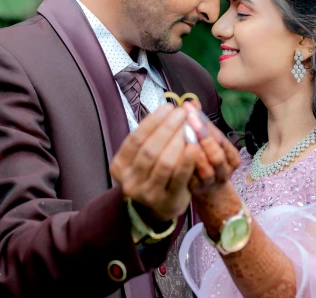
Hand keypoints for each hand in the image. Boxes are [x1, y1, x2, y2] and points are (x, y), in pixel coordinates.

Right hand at [109, 104, 199, 221]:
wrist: (157, 207)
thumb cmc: (152, 173)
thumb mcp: (145, 155)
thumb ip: (153, 134)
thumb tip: (171, 107)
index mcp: (119, 166)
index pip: (135, 139)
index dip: (153, 121)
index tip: (169, 107)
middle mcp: (129, 181)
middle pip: (150, 150)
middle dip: (168, 128)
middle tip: (182, 114)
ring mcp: (147, 194)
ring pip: (164, 163)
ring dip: (178, 141)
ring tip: (189, 127)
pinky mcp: (167, 202)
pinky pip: (179, 178)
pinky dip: (187, 161)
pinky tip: (195, 147)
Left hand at [182, 102, 240, 195]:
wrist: (206, 191)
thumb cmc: (205, 160)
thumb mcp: (207, 142)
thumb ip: (201, 124)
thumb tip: (192, 101)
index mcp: (231, 157)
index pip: (221, 138)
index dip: (204, 123)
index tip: (189, 107)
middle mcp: (224, 171)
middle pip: (217, 155)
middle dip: (201, 135)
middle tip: (185, 117)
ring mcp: (211, 183)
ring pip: (206, 170)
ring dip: (191, 152)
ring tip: (179, 135)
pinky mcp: (197, 191)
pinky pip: (190, 181)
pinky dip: (181, 167)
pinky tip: (168, 154)